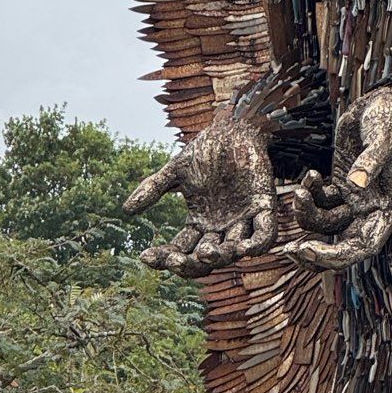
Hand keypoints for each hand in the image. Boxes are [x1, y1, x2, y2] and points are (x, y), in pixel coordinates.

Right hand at [125, 115, 277, 277]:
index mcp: (199, 223)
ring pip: (232, 252)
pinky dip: (256, 245)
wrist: (234, 128)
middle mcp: (220, 228)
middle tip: (176, 258)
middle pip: (204, 259)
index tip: (145, 256)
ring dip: (219, 256)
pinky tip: (242, 248)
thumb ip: (153, 189)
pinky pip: (265, 236)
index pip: (179, 250)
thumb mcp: (175, 170)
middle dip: (188, 264)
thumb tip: (127, 209)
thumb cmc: (206, 149)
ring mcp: (242, 221)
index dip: (163, 257)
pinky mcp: (264, 208)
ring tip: (205, 252)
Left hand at [284, 87, 391, 270]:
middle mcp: (370, 210)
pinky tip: (310, 175)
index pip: (362, 247)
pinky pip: (319, 202)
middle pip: (341, 246)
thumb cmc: (389, 120)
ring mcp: (354, 199)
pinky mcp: (341, 186)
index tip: (308, 249)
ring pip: (325, 224)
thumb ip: (371, 162)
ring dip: (306, 213)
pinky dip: (309, 194)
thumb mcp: (382, 138)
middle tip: (290, 251)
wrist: (383, 103)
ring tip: (299, 191)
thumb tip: (356, 184)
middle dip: (315, 251)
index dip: (336, 255)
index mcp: (386, 210)